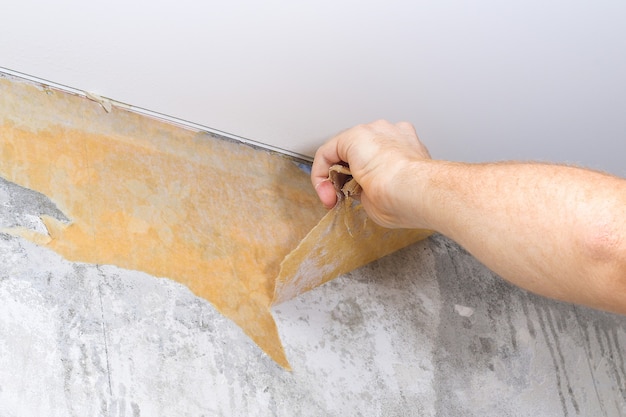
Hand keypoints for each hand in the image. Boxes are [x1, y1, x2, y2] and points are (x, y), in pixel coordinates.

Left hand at [311, 120, 431, 228]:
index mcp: (406, 149)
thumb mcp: (387, 198)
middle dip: (345, 178)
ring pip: (343, 151)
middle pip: (357, 154)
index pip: (375, 160)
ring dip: (334, 175)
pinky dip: (320, 171)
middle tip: (340, 199)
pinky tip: (325, 189)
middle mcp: (391, 135)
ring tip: (333, 197)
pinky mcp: (355, 135)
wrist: (415, 190)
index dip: (358, 183)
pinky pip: (328, 152)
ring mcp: (374, 131)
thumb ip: (373, 190)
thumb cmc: (409, 199)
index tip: (353, 202)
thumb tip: (362, 192)